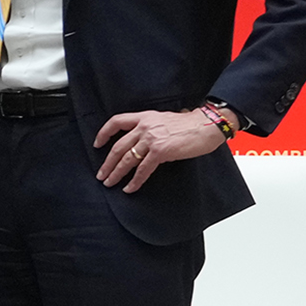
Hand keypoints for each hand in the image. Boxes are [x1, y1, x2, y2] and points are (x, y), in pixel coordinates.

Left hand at [96, 108, 224, 192]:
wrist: (208, 125)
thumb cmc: (190, 124)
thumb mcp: (163, 120)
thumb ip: (149, 128)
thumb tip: (139, 143)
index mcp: (144, 117)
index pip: (116, 122)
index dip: (104, 133)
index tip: (97, 144)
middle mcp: (145, 126)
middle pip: (118, 146)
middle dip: (107, 163)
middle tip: (101, 175)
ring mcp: (151, 139)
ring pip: (127, 159)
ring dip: (116, 173)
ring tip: (109, 183)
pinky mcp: (160, 151)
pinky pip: (143, 169)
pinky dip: (135, 181)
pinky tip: (130, 188)